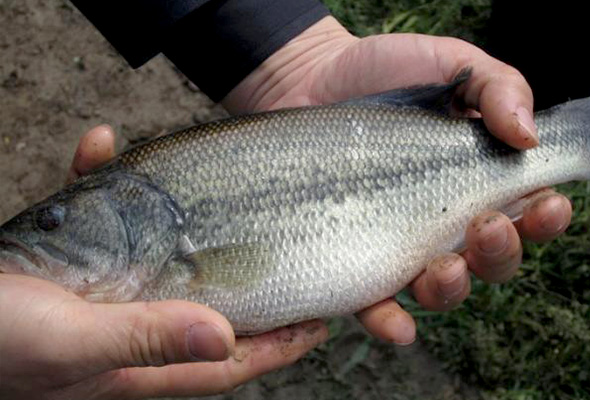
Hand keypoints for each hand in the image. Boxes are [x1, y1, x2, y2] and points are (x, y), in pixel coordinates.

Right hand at [0, 126, 326, 399]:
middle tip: (297, 258)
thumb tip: (227, 336)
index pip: (229, 356)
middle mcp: (133, 328)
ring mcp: (105, 294)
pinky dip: (102, 185)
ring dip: (192, 231)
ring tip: (227, 202)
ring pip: (166, 261)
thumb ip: (145, 337)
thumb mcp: (70, 342)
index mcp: (141, 359)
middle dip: (255, 287)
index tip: (321, 321)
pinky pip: (102, 221)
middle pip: (212, 308)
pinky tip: (99, 152)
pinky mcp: (71, 262)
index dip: (278, 343)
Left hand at [223, 17, 571, 344]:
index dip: (544, 218)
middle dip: (499, 253)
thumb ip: (498, 88)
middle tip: (486, 226)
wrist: (311, 77)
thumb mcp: (451, 63)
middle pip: (490, 260)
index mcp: (476, 178)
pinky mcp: (353, 256)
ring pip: (441, 289)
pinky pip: (376, 302)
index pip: (525, 210)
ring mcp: (399, 241)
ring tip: (444, 268)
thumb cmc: (385, 71)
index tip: (546, 204)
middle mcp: (444, 218)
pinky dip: (390, 321)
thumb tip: (530, 136)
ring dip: (452, 289)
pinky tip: (397, 323)